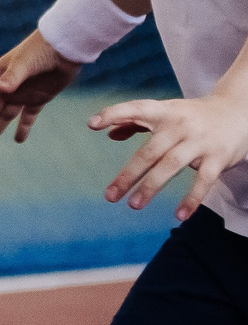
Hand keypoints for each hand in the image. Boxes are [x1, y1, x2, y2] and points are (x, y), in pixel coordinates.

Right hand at [0, 30, 79, 148]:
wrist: (66, 45)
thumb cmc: (41, 49)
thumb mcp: (25, 62)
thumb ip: (12, 77)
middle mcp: (7, 88)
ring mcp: (22, 94)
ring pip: (4, 117)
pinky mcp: (39, 98)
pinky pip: (28, 116)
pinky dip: (24, 127)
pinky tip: (18, 140)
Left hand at [93, 90, 247, 218]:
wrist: (239, 111)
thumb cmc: (192, 116)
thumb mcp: (166, 112)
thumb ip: (135, 121)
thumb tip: (109, 134)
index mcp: (164, 111)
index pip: (136, 109)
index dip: (113, 114)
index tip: (91, 124)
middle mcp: (180, 125)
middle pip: (149, 152)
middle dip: (128, 175)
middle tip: (110, 196)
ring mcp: (200, 142)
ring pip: (171, 166)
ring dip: (151, 187)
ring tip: (134, 205)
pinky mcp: (218, 157)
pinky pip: (203, 181)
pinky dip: (192, 199)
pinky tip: (180, 215)